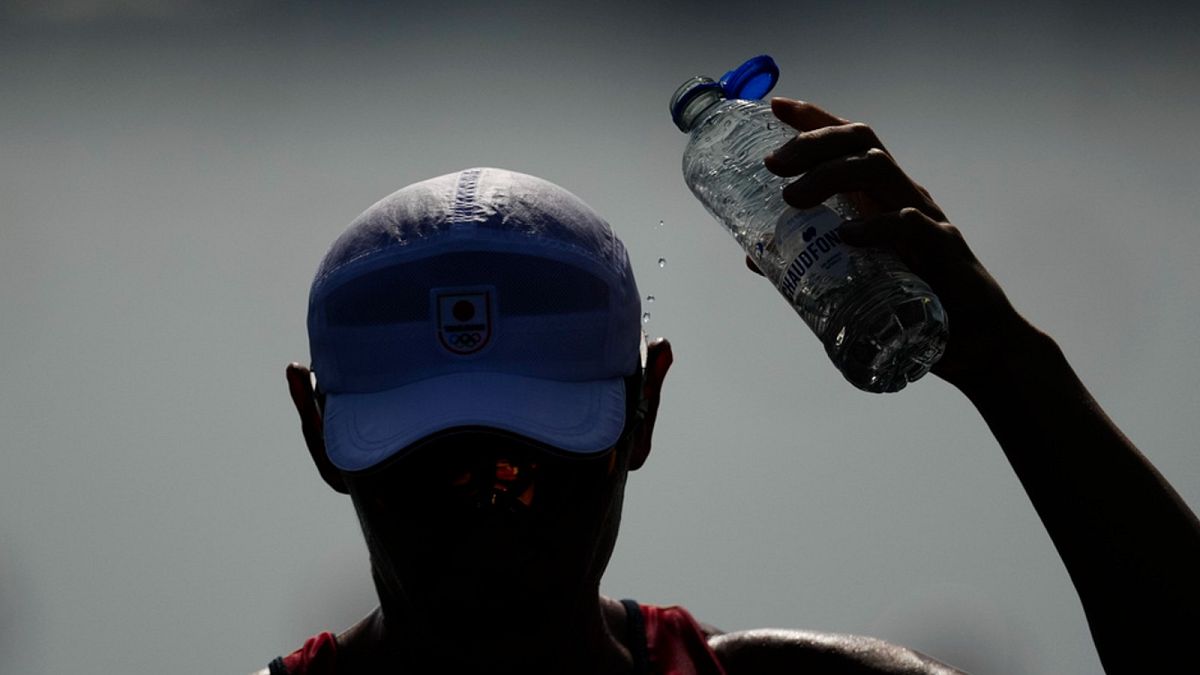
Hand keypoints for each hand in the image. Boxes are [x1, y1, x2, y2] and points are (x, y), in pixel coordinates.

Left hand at [758, 97, 1041, 390]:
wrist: (975, 341)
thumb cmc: (915, 299)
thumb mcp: (855, 275)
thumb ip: (809, 261)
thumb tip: (756, 258)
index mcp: (880, 195)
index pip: (849, 141)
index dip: (815, 119)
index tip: (777, 105)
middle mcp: (902, 196)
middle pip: (861, 143)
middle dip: (813, 142)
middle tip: (773, 164)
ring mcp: (925, 219)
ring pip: (879, 172)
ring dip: (830, 176)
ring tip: (792, 198)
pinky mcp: (943, 251)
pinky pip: (909, 225)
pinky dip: (875, 227)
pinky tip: (846, 237)